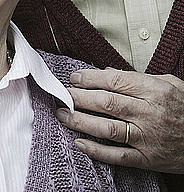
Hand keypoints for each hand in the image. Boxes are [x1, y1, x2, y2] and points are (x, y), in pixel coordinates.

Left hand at [55, 68, 183, 173]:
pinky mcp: (148, 158)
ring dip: (81, 121)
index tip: (74, 77)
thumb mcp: (168, 83)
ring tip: (63, 114)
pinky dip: (97, 151)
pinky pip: (118, 156)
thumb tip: (109, 71)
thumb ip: (138, 77)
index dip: (90, 78)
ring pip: (108, 128)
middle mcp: (150, 112)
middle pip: (106, 103)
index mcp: (154, 90)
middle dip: (79, 97)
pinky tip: (80, 143)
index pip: (115, 80)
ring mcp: (148, 137)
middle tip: (62, 94)